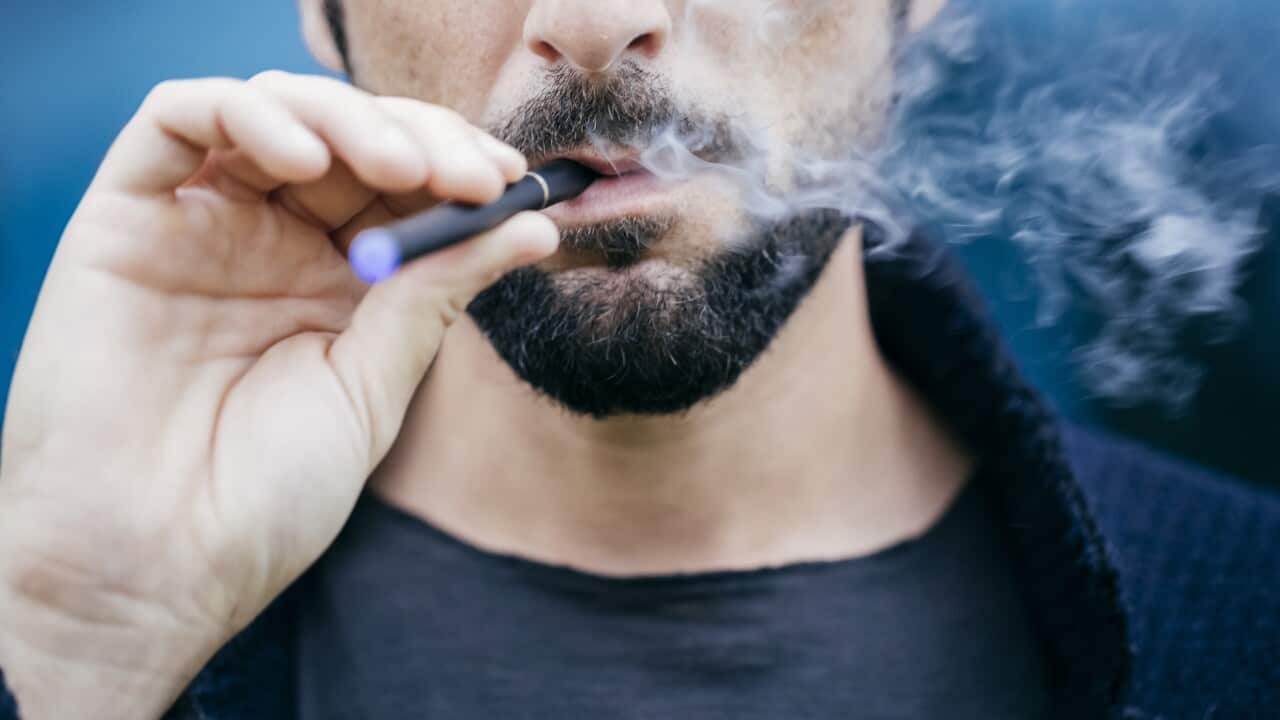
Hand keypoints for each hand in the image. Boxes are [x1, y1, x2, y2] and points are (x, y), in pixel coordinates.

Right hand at [0, 71, 556, 718]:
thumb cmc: (265, 495)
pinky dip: (246, 115)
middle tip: (472, 174)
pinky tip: (307, 159)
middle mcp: (271, 240)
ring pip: (274, 111)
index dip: (459, 165)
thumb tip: (531, 223)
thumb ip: (437, 291)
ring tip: (405, 169)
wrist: (154, 570)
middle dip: (421, 138)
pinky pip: (175, 122)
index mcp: (338, 279)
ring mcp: (199, 224)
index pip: (402, 183)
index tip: (513, 181)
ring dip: (350, 118)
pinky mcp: (125, 218)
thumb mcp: (374, 382)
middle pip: (349, 135)